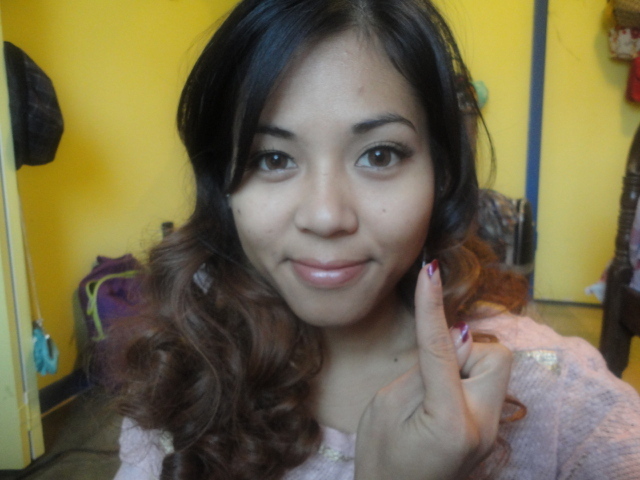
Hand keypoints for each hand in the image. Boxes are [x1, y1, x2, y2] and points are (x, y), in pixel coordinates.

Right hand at [354, 261, 512, 479]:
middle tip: (432, 366)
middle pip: (495, 356)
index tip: (429, 270)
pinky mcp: (490, 430)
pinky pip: (487, 385)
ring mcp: (491, 430)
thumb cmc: (381, 462)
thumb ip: (420, 371)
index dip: (432, 305)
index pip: (441, 348)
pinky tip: (440, 396)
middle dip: (466, 348)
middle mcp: (482, 425)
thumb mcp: (384, 410)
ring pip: (496, 368)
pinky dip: (465, 377)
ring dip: (466, 363)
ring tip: (433, 386)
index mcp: (450, 421)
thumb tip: (447, 341)